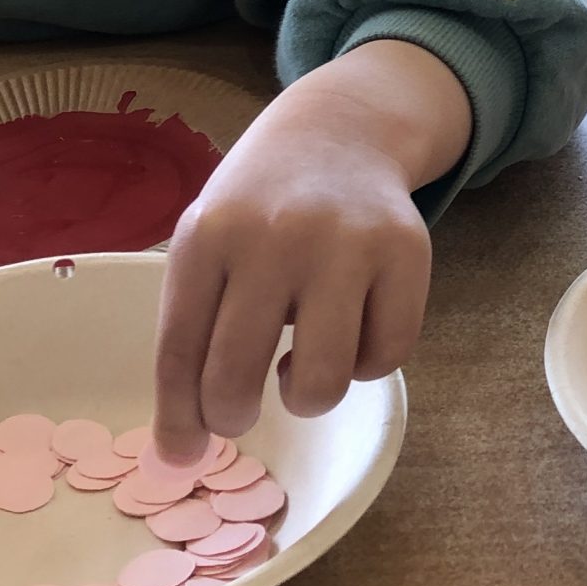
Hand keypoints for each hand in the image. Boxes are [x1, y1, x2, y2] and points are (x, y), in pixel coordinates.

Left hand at [150, 39, 468, 458]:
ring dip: (304, 397)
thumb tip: (180, 455)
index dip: (179, 418)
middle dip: (232, 416)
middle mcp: (274, 236)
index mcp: (208, 235)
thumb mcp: (210, 244)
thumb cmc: (259, 207)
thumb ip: (192, 334)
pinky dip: (366, 366)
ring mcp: (345, 243)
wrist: (338, 130)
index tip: (183, 456)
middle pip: (237, 376)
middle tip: (238, 412)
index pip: (180, 351)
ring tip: (297, 369)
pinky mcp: (407, 251)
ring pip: (322, 380)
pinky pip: (387, 357)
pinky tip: (348, 332)